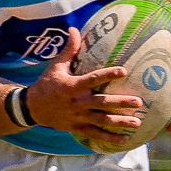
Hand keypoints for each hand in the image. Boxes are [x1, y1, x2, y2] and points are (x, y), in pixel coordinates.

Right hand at [24, 30, 144, 142]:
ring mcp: (78, 117)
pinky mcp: (77, 127)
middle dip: (121, 103)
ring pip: (102, 120)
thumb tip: (74, 29)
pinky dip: (109, 138)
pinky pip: (95, 134)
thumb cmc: (47, 84)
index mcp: (72, 86)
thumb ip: (69, 49)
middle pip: (102, 103)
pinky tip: (124, 140)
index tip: (124, 71)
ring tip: (137, 122)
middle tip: (139, 101)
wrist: (32, 108)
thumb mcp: (56, 66)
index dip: (108, 75)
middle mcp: (77, 102)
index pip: (93, 79)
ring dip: (120, 122)